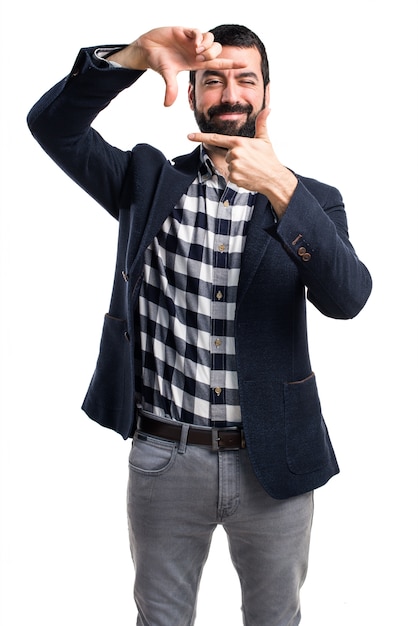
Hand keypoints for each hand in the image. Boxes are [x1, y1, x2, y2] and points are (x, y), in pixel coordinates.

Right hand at [108, 27, 244, 105]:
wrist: (147, 49)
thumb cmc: (158, 62)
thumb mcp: (166, 76)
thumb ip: (170, 88)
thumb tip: (167, 105)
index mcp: (196, 63)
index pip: (218, 64)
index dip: (231, 64)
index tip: (245, 64)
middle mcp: (197, 52)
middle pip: (217, 51)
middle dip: (213, 54)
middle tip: (200, 57)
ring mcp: (192, 41)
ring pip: (211, 40)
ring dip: (207, 45)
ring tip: (196, 50)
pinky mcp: (185, 31)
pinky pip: (199, 32)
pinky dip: (199, 37)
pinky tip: (193, 43)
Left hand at [188, 108, 297, 216]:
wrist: (273, 178)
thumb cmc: (269, 158)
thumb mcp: (264, 139)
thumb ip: (261, 123)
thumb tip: (268, 109)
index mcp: (238, 142)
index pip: (215, 138)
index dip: (200, 137)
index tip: (189, 135)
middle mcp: (234, 153)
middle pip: (226, 154)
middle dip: (235, 157)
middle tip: (249, 161)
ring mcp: (233, 166)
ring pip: (228, 165)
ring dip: (237, 167)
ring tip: (249, 168)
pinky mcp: (233, 177)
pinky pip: (230, 175)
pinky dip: (237, 176)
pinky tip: (247, 176)